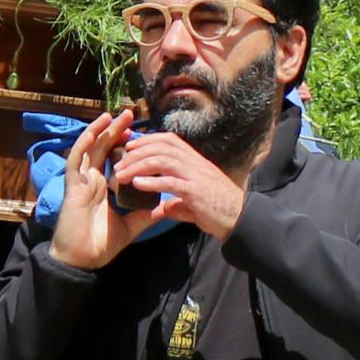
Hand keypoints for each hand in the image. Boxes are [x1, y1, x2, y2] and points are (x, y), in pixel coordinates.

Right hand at [51, 110, 151, 271]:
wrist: (82, 260)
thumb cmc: (101, 244)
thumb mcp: (131, 226)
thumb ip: (147, 214)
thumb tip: (169, 204)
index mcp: (103, 187)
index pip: (114, 159)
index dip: (124, 145)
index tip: (140, 133)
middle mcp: (91, 180)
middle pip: (103, 148)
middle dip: (115, 131)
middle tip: (129, 114)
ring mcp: (81, 181)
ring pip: (89, 149)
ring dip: (100, 131)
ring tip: (113, 115)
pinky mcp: (72, 186)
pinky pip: (75, 161)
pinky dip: (83, 144)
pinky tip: (93, 132)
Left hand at [106, 124, 249, 239]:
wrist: (241, 219)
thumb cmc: (219, 210)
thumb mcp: (195, 201)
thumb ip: (179, 201)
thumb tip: (165, 206)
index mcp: (195, 161)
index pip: (169, 140)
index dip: (147, 140)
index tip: (130, 146)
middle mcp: (195, 163)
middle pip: (161, 147)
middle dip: (137, 152)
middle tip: (118, 162)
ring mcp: (196, 176)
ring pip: (162, 160)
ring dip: (138, 165)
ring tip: (122, 174)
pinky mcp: (196, 191)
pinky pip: (170, 182)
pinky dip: (151, 182)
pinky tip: (137, 184)